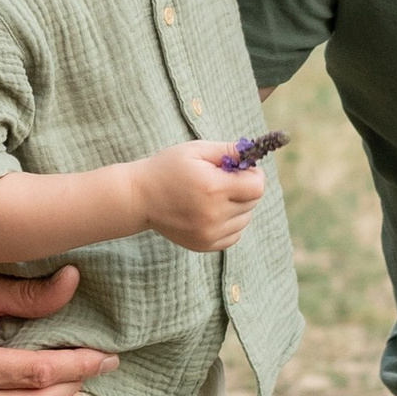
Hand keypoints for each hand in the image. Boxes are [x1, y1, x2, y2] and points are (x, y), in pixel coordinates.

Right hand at [132, 140, 266, 252]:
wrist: (139, 197)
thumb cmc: (167, 168)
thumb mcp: (195, 150)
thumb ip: (228, 151)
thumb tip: (252, 154)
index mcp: (214, 188)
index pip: (257, 186)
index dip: (253, 174)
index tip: (239, 170)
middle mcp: (214, 215)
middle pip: (252, 203)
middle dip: (244, 188)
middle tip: (223, 180)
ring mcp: (209, 233)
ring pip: (245, 220)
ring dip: (238, 207)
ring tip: (215, 197)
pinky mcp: (204, 245)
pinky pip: (234, 236)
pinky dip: (230, 224)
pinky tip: (212, 212)